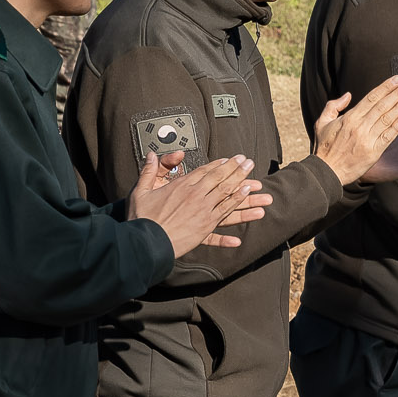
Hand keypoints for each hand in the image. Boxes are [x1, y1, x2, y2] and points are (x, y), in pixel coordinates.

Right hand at [130, 152, 269, 255]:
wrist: (143, 242)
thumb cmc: (140, 218)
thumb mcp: (141, 191)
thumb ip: (149, 171)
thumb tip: (150, 155)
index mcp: (181, 186)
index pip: (204, 171)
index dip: (219, 164)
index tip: (230, 159)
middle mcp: (195, 196)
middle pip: (220, 179)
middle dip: (236, 169)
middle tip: (248, 161)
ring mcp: (202, 211)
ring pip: (227, 195)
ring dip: (243, 188)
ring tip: (257, 182)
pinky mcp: (205, 227)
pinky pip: (225, 216)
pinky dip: (237, 209)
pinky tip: (248, 209)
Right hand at [312, 76, 397, 186]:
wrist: (325, 172)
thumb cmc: (323, 148)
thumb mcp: (322, 123)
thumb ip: (333, 106)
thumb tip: (348, 95)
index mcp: (349, 118)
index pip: (371, 98)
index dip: (385, 87)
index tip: (397, 79)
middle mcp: (360, 127)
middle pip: (382, 106)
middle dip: (397, 93)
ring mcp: (367, 139)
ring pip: (387, 119)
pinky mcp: (373, 152)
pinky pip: (388, 137)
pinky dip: (397, 127)